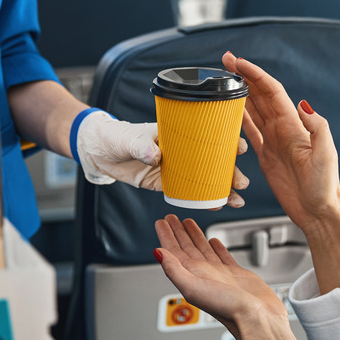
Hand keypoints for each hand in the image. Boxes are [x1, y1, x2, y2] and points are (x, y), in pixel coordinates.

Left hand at [75, 110, 248, 207]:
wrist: (99, 151)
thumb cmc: (116, 136)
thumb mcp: (129, 139)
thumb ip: (141, 146)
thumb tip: (155, 155)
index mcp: (176, 133)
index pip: (207, 134)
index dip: (226, 140)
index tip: (239, 147)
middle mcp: (180, 150)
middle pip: (212, 161)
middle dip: (229, 172)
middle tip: (241, 182)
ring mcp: (173, 168)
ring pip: (203, 179)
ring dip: (221, 189)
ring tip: (236, 200)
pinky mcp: (164, 183)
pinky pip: (187, 192)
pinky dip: (201, 200)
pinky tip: (216, 206)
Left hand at [154, 215, 303, 339]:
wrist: (257, 319)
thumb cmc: (227, 308)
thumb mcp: (193, 287)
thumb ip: (174, 269)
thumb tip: (157, 253)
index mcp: (190, 275)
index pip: (173, 251)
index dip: (166, 236)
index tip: (161, 222)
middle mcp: (202, 273)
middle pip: (185, 247)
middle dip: (177, 232)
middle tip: (171, 217)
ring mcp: (218, 274)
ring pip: (202, 249)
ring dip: (194, 235)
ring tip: (188, 223)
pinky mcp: (236, 274)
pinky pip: (223, 256)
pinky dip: (216, 247)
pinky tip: (213, 240)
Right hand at [221, 52, 339, 293]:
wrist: (318, 211)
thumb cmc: (324, 186)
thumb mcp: (325, 155)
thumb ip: (318, 128)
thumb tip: (304, 105)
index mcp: (293, 126)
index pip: (271, 92)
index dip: (254, 74)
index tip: (237, 63)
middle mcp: (283, 129)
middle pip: (259, 95)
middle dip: (243, 77)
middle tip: (225, 62)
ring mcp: (274, 141)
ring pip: (252, 110)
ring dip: (239, 93)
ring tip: (223, 81)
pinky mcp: (266, 155)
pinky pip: (249, 131)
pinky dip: (238, 118)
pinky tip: (228, 112)